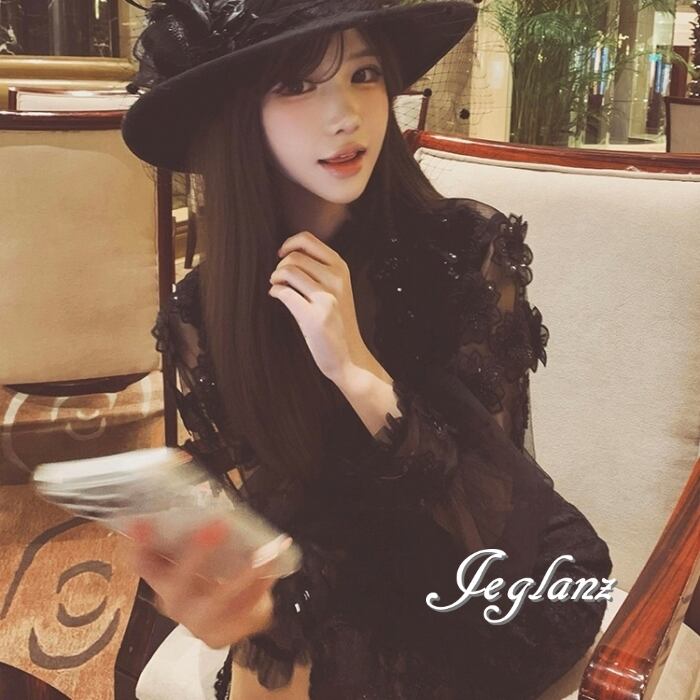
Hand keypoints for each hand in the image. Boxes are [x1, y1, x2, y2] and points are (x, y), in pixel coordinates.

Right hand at [125, 519, 290, 649]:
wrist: (231, 621)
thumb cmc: (211, 580)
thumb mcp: (198, 560)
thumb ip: (196, 535)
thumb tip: (206, 501)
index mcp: (163, 579)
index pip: (143, 563)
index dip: (141, 543)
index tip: (145, 520)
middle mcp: (175, 602)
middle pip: (179, 582)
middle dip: (198, 553)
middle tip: (218, 525)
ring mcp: (198, 621)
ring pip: (220, 599)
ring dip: (243, 574)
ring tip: (262, 554)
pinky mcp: (224, 631)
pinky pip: (246, 607)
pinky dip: (263, 583)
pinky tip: (273, 564)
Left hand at [268, 231, 370, 382]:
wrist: (349, 356)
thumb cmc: (337, 322)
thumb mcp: (336, 289)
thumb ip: (319, 270)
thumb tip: (288, 254)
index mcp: (341, 269)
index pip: (308, 240)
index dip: (289, 244)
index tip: (282, 254)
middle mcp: (336, 280)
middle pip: (295, 256)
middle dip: (280, 266)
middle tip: (278, 278)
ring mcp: (326, 297)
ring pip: (288, 271)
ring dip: (275, 278)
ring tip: (277, 286)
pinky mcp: (313, 316)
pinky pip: (284, 292)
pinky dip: (275, 291)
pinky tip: (277, 296)